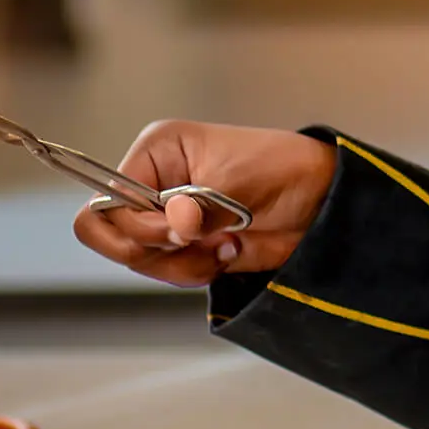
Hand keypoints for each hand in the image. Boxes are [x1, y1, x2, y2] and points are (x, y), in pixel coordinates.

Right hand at [70, 121, 336, 286]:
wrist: (322, 199)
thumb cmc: (283, 168)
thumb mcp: (240, 179)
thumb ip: (202, 205)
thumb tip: (177, 222)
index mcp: (156, 154)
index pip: (106, 200)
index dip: (135, 225)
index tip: (180, 229)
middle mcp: (154, 186)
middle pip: (112, 237)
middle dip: (154, 249)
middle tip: (197, 241)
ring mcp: (169, 220)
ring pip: (141, 261)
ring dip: (182, 264)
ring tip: (225, 245)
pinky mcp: (188, 248)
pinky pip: (170, 274)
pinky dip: (197, 272)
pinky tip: (230, 252)